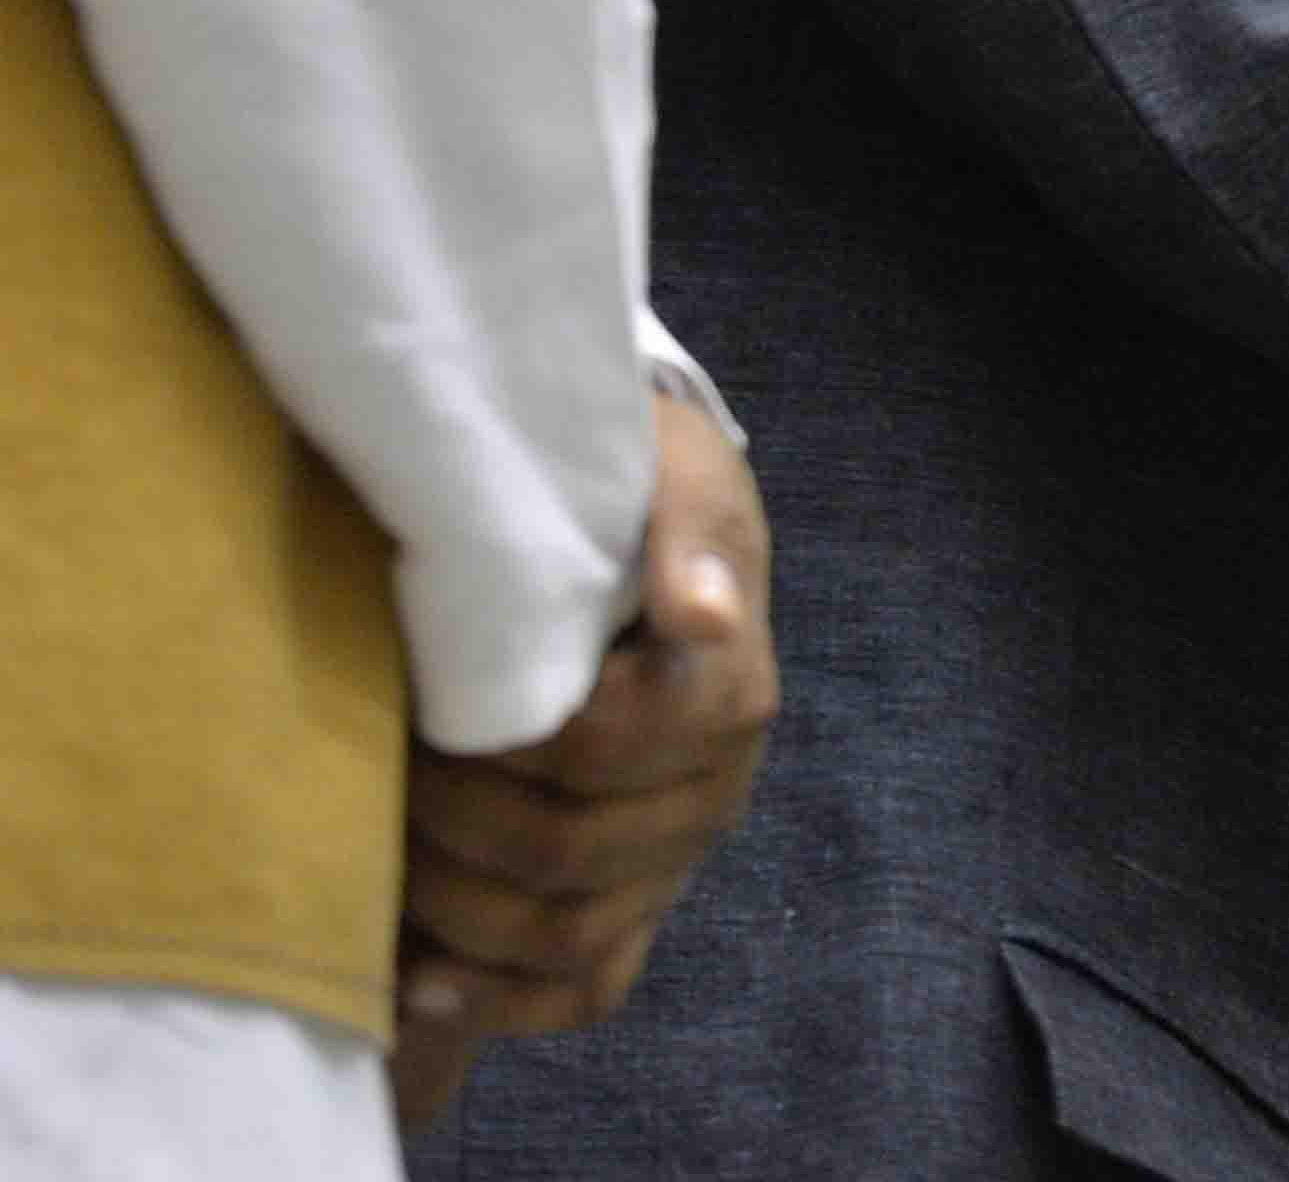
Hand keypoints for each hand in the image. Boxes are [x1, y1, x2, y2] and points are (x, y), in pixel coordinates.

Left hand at [389, 386, 777, 1125]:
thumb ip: (690, 528)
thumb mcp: (672, 470)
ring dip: (452, 907)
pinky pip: (583, 987)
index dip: (499, 741)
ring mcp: (674, 857)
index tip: (431, 698)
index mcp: (726, 692)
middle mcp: (713, 789)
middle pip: (563, 850)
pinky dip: (496, 998)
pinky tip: (417, 982)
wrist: (647, 535)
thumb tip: (701, 608)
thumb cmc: (638, 495)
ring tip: (380, 852)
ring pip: (564, 932)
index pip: (601, 750)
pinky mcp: (638, 903)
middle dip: (448, 818)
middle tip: (382, 760)